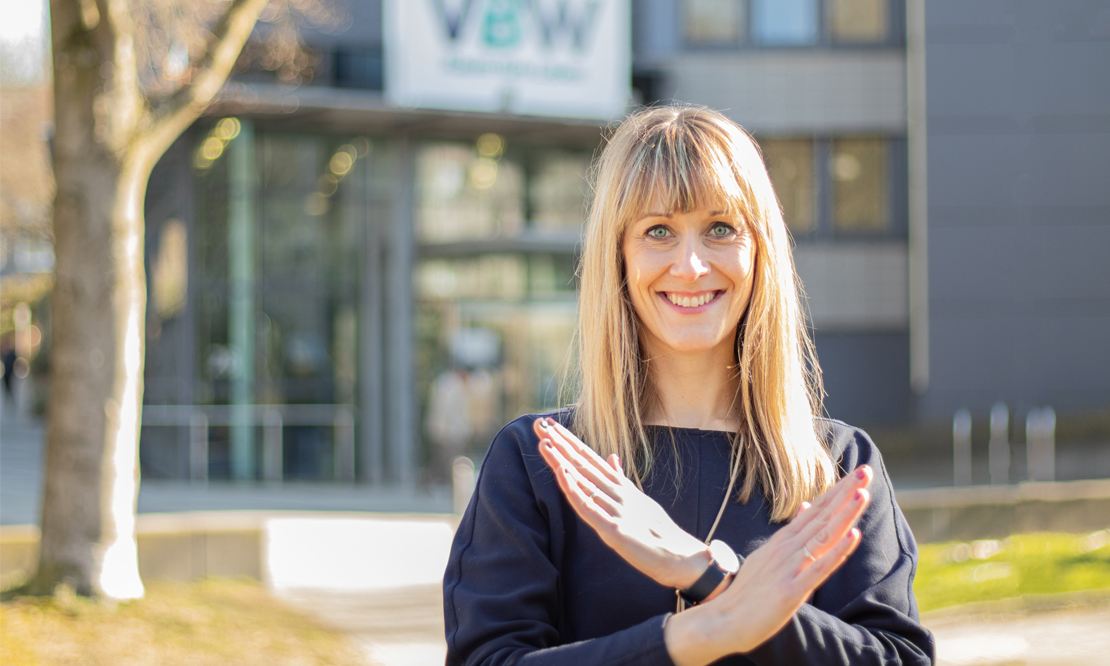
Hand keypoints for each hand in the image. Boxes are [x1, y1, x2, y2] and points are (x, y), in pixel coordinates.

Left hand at [533, 417, 712, 590]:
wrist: (682, 558)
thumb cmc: (658, 532)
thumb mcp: (638, 500)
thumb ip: (622, 479)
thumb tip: (611, 457)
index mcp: (621, 486)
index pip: (591, 459)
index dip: (570, 442)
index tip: (551, 426)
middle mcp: (618, 492)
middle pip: (584, 463)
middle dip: (560, 443)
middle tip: (539, 424)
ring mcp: (616, 509)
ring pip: (584, 481)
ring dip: (563, 461)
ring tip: (544, 442)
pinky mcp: (615, 530)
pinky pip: (590, 508)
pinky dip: (575, 490)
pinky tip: (562, 474)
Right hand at [664, 464, 873, 664]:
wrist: (724, 619)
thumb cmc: (748, 591)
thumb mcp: (767, 554)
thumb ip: (790, 533)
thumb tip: (806, 506)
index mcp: (784, 541)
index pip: (815, 510)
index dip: (837, 491)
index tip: (857, 473)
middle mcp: (787, 548)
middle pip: (822, 516)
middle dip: (846, 493)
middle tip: (866, 470)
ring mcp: (790, 567)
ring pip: (823, 535)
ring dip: (844, 513)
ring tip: (862, 492)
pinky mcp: (792, 589)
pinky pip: (819, 566)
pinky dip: (836, 550)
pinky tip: (853, 535)